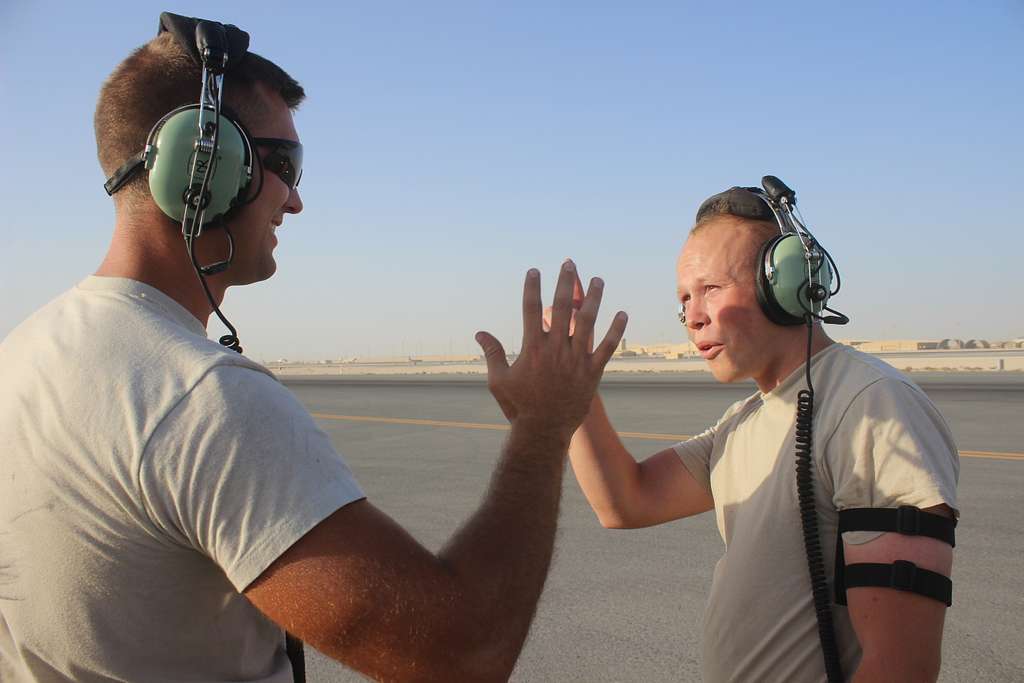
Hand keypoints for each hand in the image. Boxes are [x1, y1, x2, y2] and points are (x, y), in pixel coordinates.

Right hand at [475, 260, 626, 440]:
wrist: (543, 432)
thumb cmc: (518, 407)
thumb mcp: (499, 380)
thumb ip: (492, 353)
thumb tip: (480, 333)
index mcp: (532, 348)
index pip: (530, 310)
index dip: (532, 288)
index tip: (534, 271)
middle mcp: (555, 350)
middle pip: (561, 308)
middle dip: (565, 283)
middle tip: (568, 264)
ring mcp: (575, 360)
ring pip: (588, 322)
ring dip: (593, 298)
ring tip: (598, 279)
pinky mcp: (592, 373)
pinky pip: (607, 348)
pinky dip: (616, 330)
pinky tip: (622, 313)